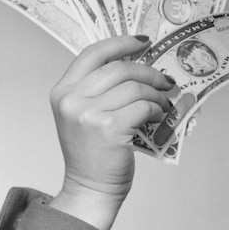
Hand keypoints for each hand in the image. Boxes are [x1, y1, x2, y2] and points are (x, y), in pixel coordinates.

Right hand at [48, 36, 174, 229]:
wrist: (90, 187)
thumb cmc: (93, 153)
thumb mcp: (83, 115)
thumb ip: (98, 90)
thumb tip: (136, 65)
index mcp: (63, 91)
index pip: (93, 53)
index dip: (121, 43)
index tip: (143, 42)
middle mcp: (72, 99)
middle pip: (119, 68)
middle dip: (149, 72)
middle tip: (165, 81)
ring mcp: (89, 113)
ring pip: (135, 87)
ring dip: (157, 94)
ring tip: (164, 103)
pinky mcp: (109, 127)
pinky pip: (143, 106)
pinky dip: (157, 109)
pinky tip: (159, 116)